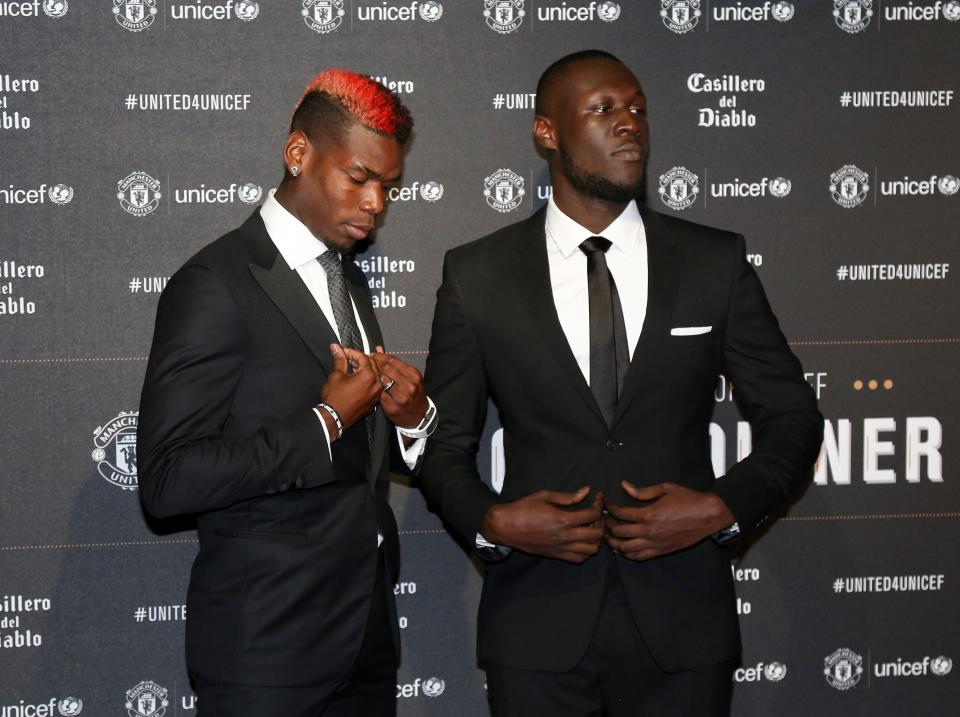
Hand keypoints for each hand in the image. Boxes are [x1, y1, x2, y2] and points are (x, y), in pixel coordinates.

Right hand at [319, 344, 381, 438]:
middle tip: (347, 358)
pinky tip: (358, 379)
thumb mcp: (336, 375)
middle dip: (360, 359)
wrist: (335, 418)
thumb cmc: (334, 398)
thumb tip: (336, 347)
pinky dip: (368, 380)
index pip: (363, 357)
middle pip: (372, 364)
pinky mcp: (374, 401)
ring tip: (353, 368)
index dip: (352, 352)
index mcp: (369, 375)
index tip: (343, 352)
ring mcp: (377, 394)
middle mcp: (377, 384)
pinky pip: (375, 386)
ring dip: (365, 369)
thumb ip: (339, 360)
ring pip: (375, 375)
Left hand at [369, 346, 428, 428]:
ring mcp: (401, 397)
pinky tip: (371, 386)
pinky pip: (379, 394)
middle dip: (375, 364)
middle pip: (386, 369)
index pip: (393, 360)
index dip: (380, 356)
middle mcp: (409, 385)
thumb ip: (395, 363)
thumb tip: (379, 348)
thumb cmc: (414, 393)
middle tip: (368, 363)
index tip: (373, 355)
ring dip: (374, 376)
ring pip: (382, 381)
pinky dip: (375, 389)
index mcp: (414, 375)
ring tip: (368, 373)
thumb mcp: (410, 377)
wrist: (419, 416)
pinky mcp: (392, 407)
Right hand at [481, 487, 603, 563]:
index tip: (598, 498)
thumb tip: (586, 491)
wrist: (506, 526)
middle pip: (597, 534)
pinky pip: (579, 558)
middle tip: (596, 514)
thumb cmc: (523, 508)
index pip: (593, 514)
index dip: (599, 504)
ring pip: (591, 550)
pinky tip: (581, 540)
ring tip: (590, 528)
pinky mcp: (557, 555)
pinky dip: (586, 551)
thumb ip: (568, 496)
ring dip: (596, 539)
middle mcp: (566, 536)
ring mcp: (562, 548)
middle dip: (601, 522)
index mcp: (564, 519)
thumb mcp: (545, 496)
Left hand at [603, 481, 735, 560]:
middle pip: (618, 532)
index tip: (606, 504)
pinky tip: (622, 548)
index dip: (609, 508)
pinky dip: (627, 554)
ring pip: (625, 548)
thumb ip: (642, 491)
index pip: (620, 513)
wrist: (708, 515)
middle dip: (608, 525)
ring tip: (609, 535)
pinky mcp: (661, 551)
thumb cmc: (688, 499)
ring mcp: (655, 544)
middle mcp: (649, 531)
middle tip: (605, 519)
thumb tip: (624, 486)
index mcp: (648, 514)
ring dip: (613, 542)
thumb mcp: (665, 488)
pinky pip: (639, 557)